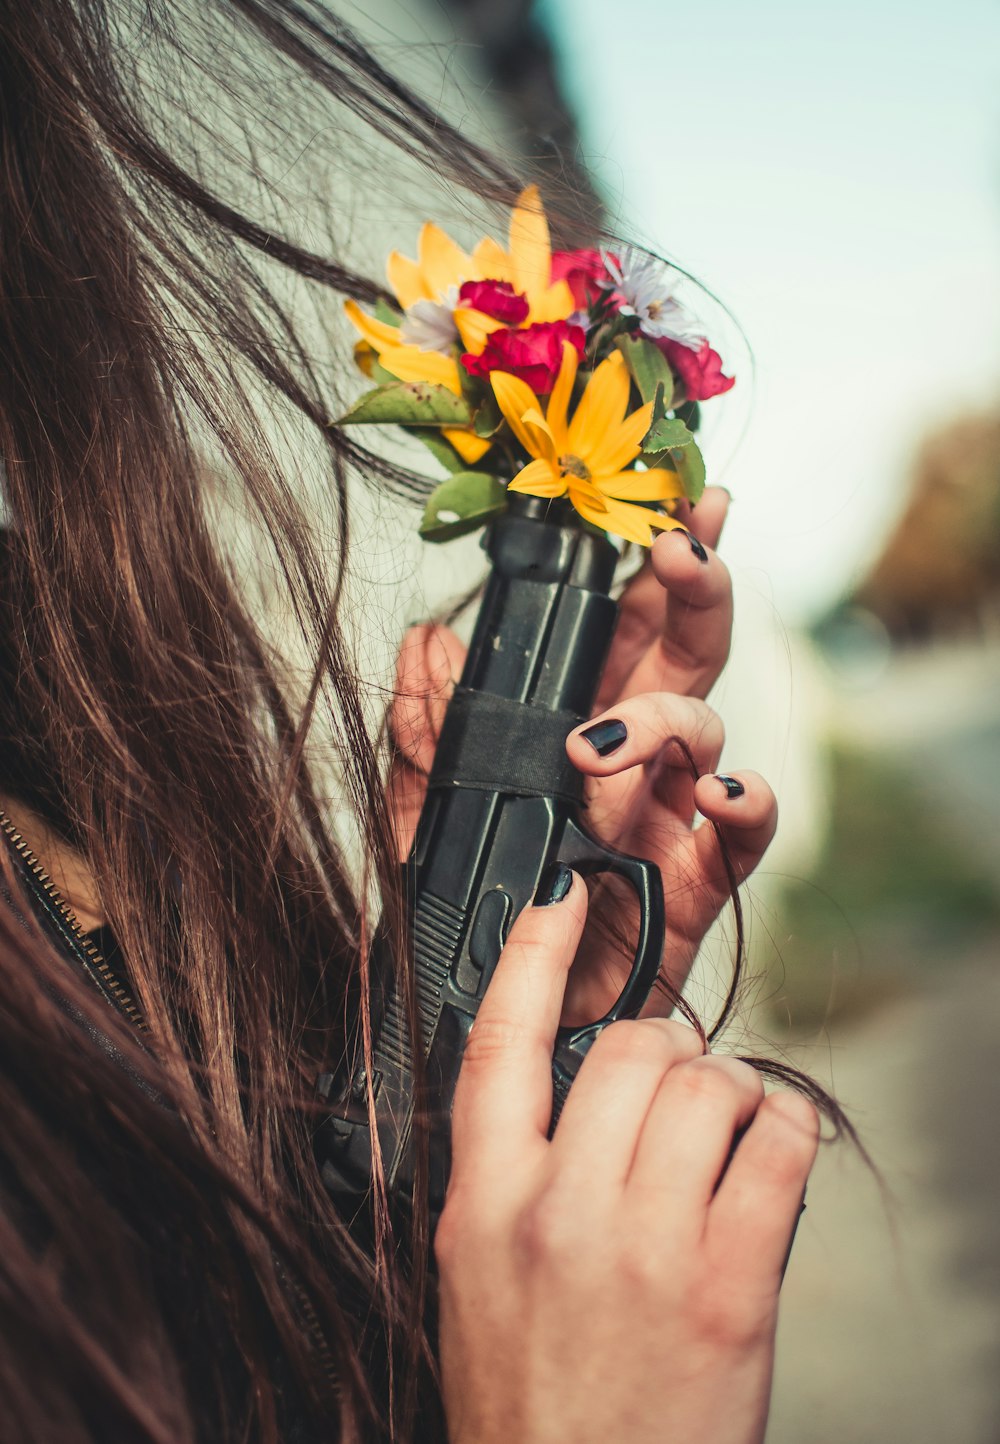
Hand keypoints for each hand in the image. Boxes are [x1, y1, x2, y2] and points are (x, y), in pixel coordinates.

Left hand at [388, 488, 776, 1022]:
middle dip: (697, 592)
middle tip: (682, 551)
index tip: (673, 503)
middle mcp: (631, 763)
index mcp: (574, 725)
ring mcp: (664, 820)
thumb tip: (426, 640)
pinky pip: (742, 839)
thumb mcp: (423, 807)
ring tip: (601, 747)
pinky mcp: (688, 889)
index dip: (653, 566)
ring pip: (708, 737)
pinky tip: (717, 794)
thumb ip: (428, 727)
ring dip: (665, 723)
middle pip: (685, 658)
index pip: (625, 630)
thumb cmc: (460, 905)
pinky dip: (745, 807)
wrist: (475, 1011)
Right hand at [436, 874, 818, 1443]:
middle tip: (676, 1075)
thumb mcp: (478, 1276)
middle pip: (625, 1048)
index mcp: (482, 1206)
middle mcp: (557, 1213)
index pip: (497, 1042)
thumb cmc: (529, 1402)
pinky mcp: (727, 1287)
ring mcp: (644, 1247)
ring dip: (727, 1088)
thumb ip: (511, 1171)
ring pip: (706, 1083)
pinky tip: (767, 1151)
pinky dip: (783, 1126)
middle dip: (666, 1046)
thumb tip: (571, 1084)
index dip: (529, 952)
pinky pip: (775, 1145)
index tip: (562, 899)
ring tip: (722, 1127)